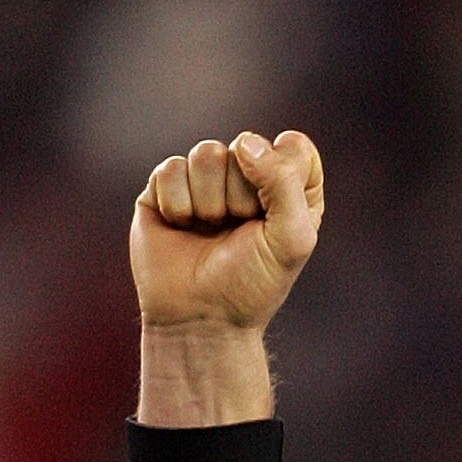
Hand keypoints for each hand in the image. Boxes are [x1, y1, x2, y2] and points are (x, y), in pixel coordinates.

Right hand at [131, 129, 323, 332]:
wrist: (199, 317)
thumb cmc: (250, 284)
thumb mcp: (291, 240)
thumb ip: (284, 183)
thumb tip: (245, 143)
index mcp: (290, 191)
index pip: (294, 147)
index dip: (283, 174)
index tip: (272, 213)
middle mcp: (249, 179)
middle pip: (247, 145)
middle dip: (241, 195)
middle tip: (238, 232)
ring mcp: (206, 180)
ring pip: (206, 153)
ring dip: (209, 201)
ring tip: (209, 230)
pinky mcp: (167, 186)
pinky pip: (171, 169)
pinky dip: (178, 205)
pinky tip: (181, 228)